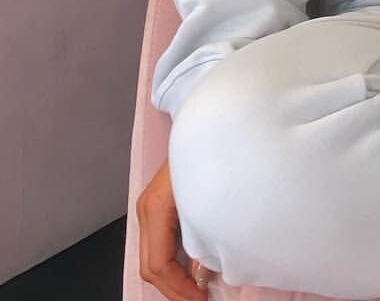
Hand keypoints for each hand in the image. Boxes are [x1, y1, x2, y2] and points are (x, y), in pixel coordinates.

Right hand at [137, 159, 208, 300]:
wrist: (208, 120)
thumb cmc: (210, 151)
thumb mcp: (207, 196)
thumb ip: (204, 236)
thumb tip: (205, 272)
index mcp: (155, 210)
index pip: (157, 265)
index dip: (178, 289)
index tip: (201, 299)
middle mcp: (146, 210)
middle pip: (150, 265)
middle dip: (174, 288)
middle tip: (200, 300)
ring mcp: (149, 207)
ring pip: (153, 256)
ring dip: (175, 276)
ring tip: (200, 289)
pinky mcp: (159, 204)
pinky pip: (161, 242)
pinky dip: (175, 260)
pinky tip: (195, 266)